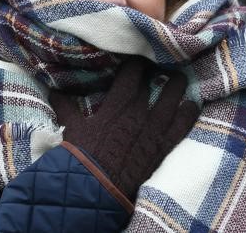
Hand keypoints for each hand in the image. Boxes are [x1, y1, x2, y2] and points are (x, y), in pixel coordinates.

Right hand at [49, 57, 198, 200]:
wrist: (98, 188)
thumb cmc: (83, 157)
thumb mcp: (73, 128)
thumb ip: (66, 107)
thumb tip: (53, 91)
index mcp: (119, 102)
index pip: (133, 71)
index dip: (138, 61)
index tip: (140, 57)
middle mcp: (141, 110)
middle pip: (155, 80)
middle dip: (158, 70)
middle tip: (160, 65)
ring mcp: (156, 128)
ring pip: (174, 96)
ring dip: (177, 85)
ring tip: (179, 78)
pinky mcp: (165, 145)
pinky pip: (184, 124)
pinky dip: (190, 112)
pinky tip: (193, 104)